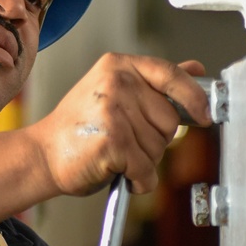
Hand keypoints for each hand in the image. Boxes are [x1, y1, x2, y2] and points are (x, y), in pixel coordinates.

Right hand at [29, 53, 209, 197]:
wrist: (42, 155)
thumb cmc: (79, 129)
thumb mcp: (115, 94)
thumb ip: (155, 82)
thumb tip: (196, 68)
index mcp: (118, 66)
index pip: (171, 75)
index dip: (193, 97)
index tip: (203, 115)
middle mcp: (116, 83)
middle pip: (169, 119)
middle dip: (156, 140)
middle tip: (126, 142)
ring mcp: (114, 110)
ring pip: (159, 148)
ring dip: (144, 162)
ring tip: (116, 155)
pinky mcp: (113, 140)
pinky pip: (146, 168)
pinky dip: (138, 180)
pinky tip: (118, 172)